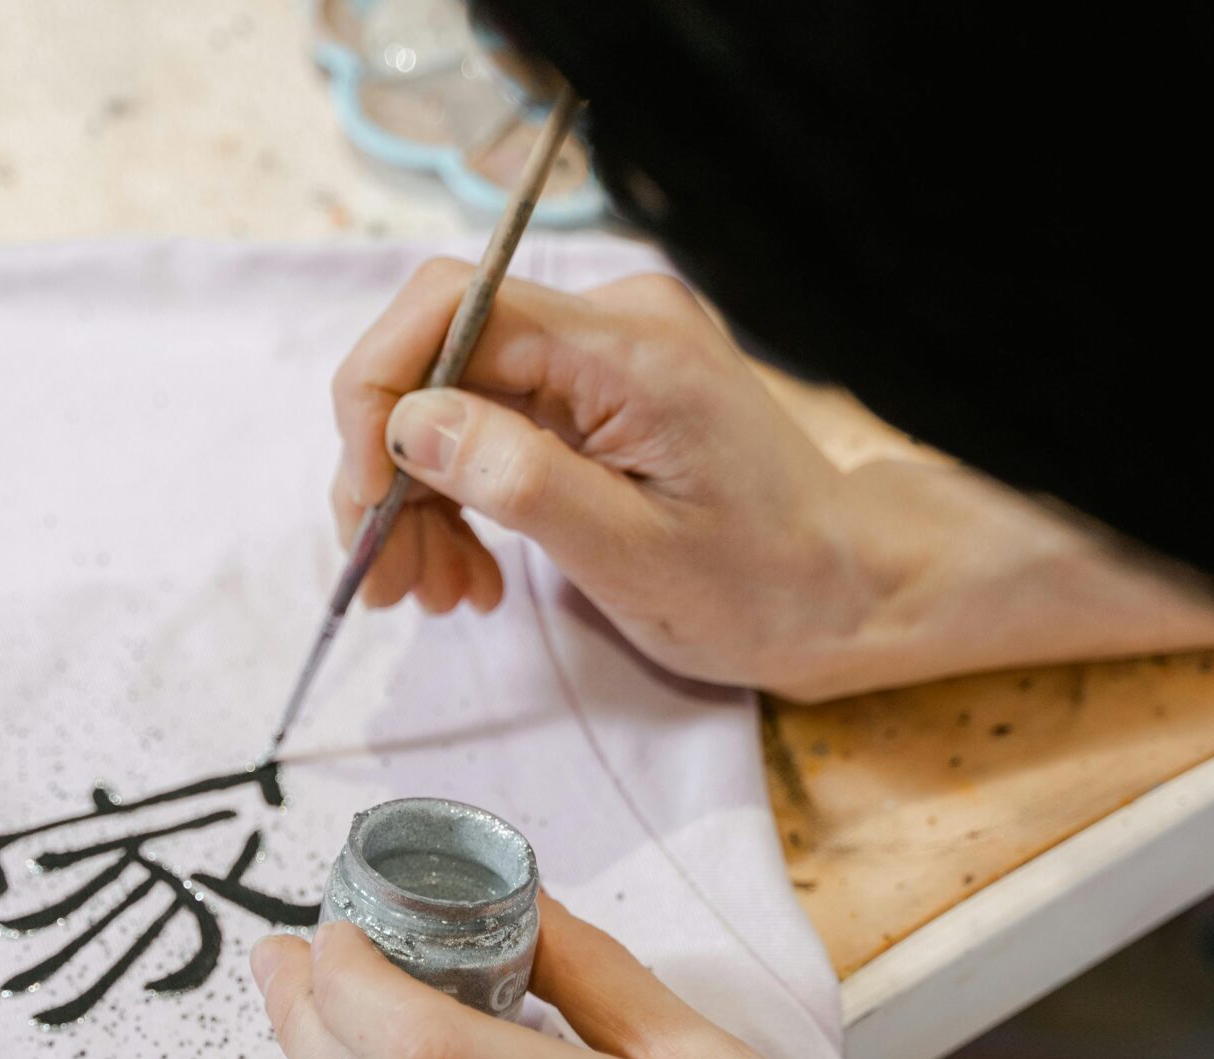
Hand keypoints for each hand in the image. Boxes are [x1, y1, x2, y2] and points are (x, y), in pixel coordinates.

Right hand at [331, 262, 1213, 698]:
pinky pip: (496, 424)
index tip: (362, 501)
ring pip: (456, 399)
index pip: (452, 309)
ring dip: (421, 499)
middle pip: (440, 358)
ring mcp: (608, 356)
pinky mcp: (603, 394)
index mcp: (628, 349)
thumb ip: (521, 481)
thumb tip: (412, 424)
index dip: (378, 395)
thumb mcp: (635, 558)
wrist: (852, 593)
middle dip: (390, 468)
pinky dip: (465, 498)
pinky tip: (471, 575)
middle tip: (384, 580)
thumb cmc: (765, 588)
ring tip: (430, 595)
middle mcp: (615, 326)